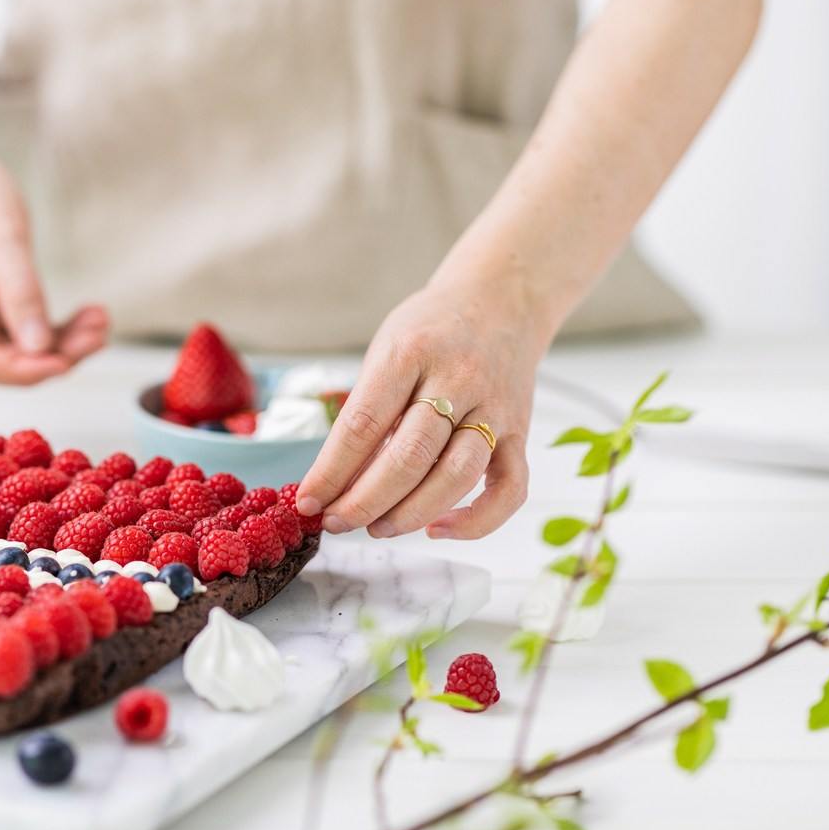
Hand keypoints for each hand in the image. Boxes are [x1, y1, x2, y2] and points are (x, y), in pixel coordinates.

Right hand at [0, 122, 108, 383]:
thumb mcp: (0, 230)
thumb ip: (19, 289)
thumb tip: (39, 346)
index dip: (20, 369)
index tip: (65, 362)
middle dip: (50, 357)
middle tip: (98, 334)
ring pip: (15, 354)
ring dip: (60, 346)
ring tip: (99, 321)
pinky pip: (22, 336)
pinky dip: (55, 332)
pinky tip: (88, 316)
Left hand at [296, 279, 543, 539]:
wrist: (502, 299)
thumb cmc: (430, 330)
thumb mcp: (387, 350)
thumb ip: (368, 409)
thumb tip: (337, 481)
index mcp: (410, 354)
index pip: (363, 423)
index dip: (331, 471)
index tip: (308, 502)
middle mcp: (457, 380)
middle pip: (409, 456)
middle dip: (365, 500)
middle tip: (337, 522)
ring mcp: (493, 408)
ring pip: (456, 476)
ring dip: (411, 513)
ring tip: (378, 528)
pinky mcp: (520, 432)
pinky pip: (508, 489)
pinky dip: (476, 521)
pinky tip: (439, 530)